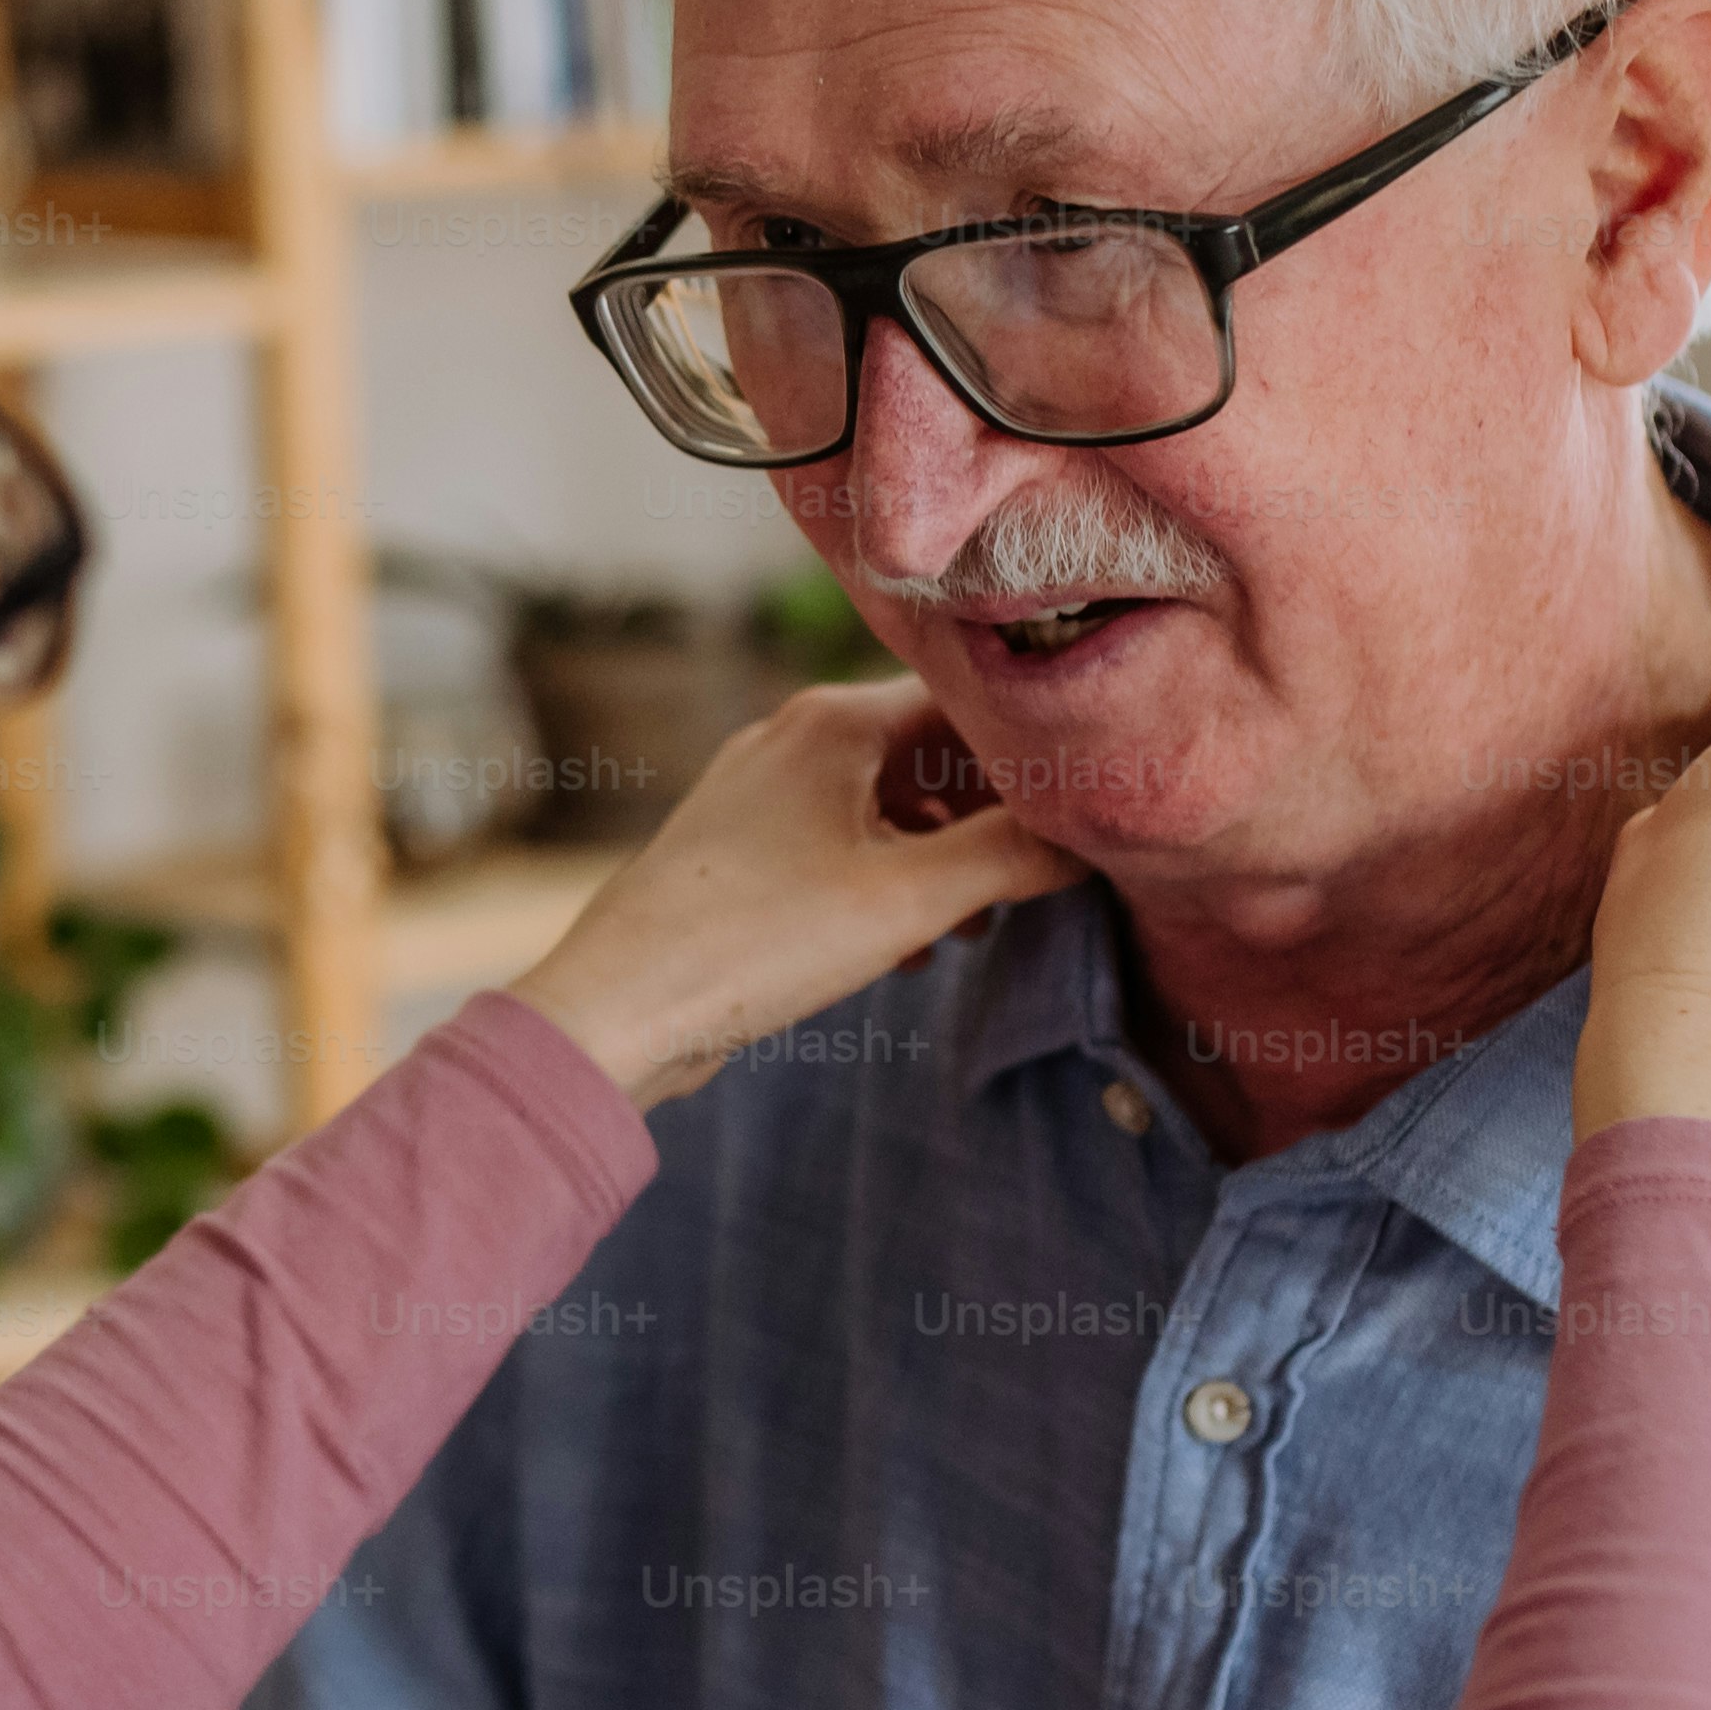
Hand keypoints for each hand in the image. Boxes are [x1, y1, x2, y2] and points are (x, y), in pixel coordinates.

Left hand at [505, 682, 1088, 1109]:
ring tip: (979, 923)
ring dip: (942, 858)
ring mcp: (762, 793)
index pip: (968, 701)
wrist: (617, 1008)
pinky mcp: (743, 851)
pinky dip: (887, 882)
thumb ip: (1009, 857)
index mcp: (834, 721)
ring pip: (886, 805)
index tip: (1085, 802)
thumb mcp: (906, 901)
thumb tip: (1093, 831)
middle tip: (1041, 874)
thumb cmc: (754, 942)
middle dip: (990, 814)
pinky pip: (841, 844)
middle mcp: (794, 737)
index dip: (1033, 752)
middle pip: (929, 751)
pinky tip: (910, 949)